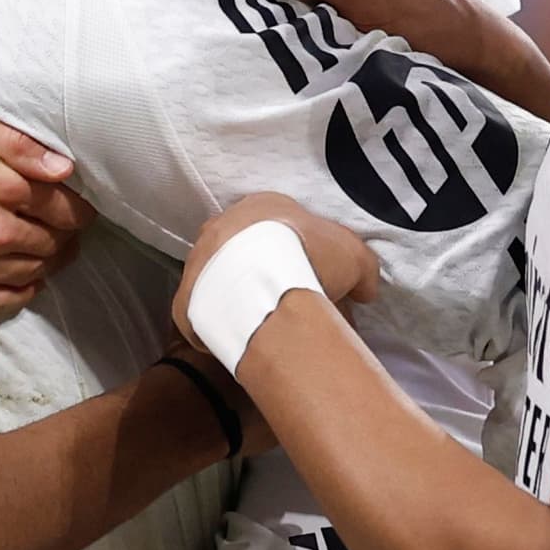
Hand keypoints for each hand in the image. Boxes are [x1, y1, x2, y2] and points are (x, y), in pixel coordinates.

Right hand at [0, 97, 90, 314]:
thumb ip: (14, 142)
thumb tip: (64, 168)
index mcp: (0, 184)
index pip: (67, 210)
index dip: (78, 208)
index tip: (74, 205)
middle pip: (54, 245)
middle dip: (64, 235)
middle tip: (60, 226)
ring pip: (32, 274)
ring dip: (45, 262)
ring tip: (41, 248)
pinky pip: (0, 302)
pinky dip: (19, 290)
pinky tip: (18, 275)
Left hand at [176, 192, 381, 351]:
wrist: (264, 286)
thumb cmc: (309, 257)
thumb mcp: (354, 256)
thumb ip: (361, 269)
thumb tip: (365, 290)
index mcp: (261, 206)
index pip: (281, 226)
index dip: (302, 252)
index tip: (315, 277)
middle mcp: (222, 227)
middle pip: (245, 252)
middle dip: (265, 273)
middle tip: (288, 302)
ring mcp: (197, 263)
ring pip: (222, 282)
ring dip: (241, 299)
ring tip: (266, 327)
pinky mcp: (184, 301)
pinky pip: (204, 317)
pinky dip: (223, 329)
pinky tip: (243, 343)